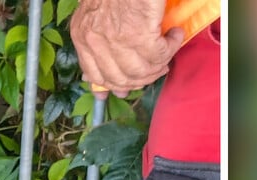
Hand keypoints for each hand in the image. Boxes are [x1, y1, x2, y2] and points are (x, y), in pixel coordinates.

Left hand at [70, 0, 184, 96]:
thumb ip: (97, 37)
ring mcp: (115, 38)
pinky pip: (158, 56)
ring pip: (139, 72)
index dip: (108, 85)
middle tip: (155, 70)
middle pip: (118, 78)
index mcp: (82, 34)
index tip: (118, 92)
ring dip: (158, 66)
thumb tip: (102, 69)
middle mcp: (94, 39)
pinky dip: (171, 48)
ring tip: (166, 52)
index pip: (92, 73)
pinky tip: (174, 35)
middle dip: (139, 80)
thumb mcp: (96, 12)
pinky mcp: (138, 33)